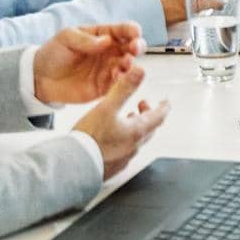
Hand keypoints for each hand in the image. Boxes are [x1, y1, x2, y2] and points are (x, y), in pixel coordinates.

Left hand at [32, 23, 144, 103]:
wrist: (39, 77)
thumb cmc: (53, 52)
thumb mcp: (66, 38)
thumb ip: (85, 39)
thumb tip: (106, 41)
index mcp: (104, 35)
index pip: (124, 30)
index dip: (132, 30)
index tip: (135, 33)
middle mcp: (111, 51)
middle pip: (132, 47)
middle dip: (137, 46)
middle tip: (135, 49)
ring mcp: (109, 69)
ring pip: (128, 66)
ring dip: (131, 65)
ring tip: (126, 64)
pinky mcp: (104, 87)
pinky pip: (118, 85)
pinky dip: (123, 82)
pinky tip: (121, 79)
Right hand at [73, 66, 169, 180]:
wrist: (73, 167)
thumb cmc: (90, 139)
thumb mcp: (107, 107)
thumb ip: (124, 89)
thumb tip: (140, 72)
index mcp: (136, 132)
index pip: (159, 117)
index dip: (163, 107)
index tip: (165, 102)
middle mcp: (133, 147)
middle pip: (149, 129)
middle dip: (148, 115)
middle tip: (142, 106)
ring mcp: (123, 158)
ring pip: (136, 140)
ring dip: (135, 127)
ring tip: (127, 118)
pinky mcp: (113, 167)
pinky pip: (124, 151)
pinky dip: (124, 139)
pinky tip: (113, 137)